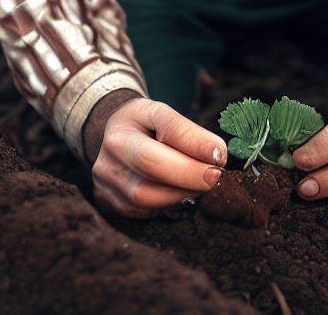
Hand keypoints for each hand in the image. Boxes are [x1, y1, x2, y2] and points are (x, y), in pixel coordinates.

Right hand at [90, 98, 228, 219]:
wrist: (111, 142)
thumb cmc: (143, 127)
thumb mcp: (161, 115)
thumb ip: (187, 131)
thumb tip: (217, 155)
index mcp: (125, 125)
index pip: (165, 132)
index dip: (196, 144)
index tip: (220, 154)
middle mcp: (111, 155)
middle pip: (152, 167)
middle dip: (190, 174)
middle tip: (216, 176)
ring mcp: (107, 184)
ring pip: (148, 197)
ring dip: (182, 192)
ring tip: (201, 184)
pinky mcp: (111, 207)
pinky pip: (144, 213)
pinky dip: (168, 204)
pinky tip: (179, 193)